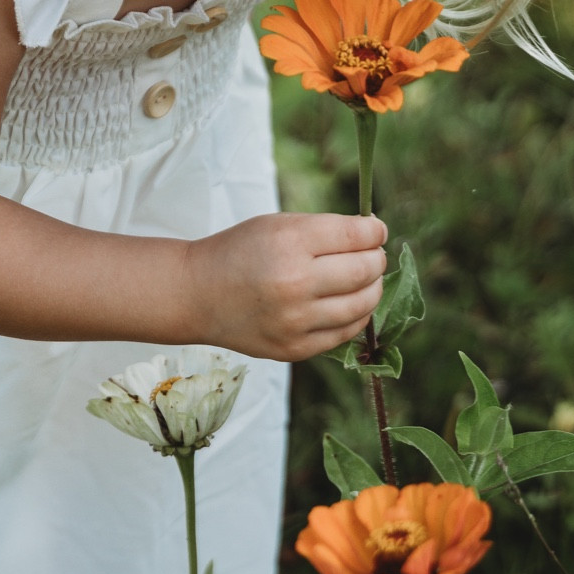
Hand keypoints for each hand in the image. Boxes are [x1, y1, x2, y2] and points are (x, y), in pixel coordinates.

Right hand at [183, 213, 387, 362]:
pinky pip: (346, 332)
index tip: (376, 230)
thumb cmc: (241, 251)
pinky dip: (357, 315)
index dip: (375, 231)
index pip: (357, 235)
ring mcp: (295, 321)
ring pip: (363, 304)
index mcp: (290, 242)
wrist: (197, 294)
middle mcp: (295, 283)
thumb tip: (375, 235)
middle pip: (365, 270)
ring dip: (373, 288)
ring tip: (364, 279)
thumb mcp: (278, 224)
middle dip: (376, 259)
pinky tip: (349, 302)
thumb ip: (327, 228)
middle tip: (372, 255)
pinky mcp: (295, 348)